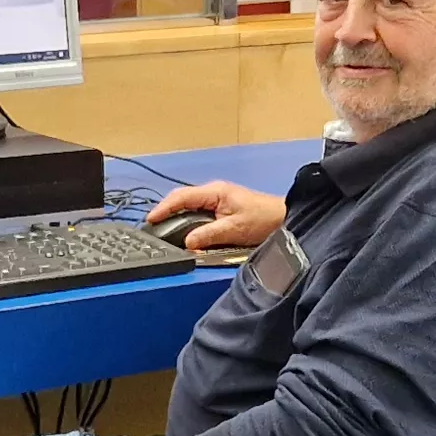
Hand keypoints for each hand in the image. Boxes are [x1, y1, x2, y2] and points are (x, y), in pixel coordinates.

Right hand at [146, 181, 285, 251]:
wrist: (284, 218)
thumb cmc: (263, 219)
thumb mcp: (234, 229)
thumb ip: (209, 235)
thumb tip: (187, 243)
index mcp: (214, 192)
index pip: (182, 197)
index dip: (164, 208)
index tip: (151, 219)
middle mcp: (213, 193)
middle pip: (182, 200)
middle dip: (166, 211)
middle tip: (152, 227)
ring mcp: (218, 200)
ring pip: (190, 206)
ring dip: (177, 216)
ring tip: (163, 230)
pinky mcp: (222, 209)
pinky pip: (199, 213)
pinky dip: (188, 220)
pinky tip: (184, 231)